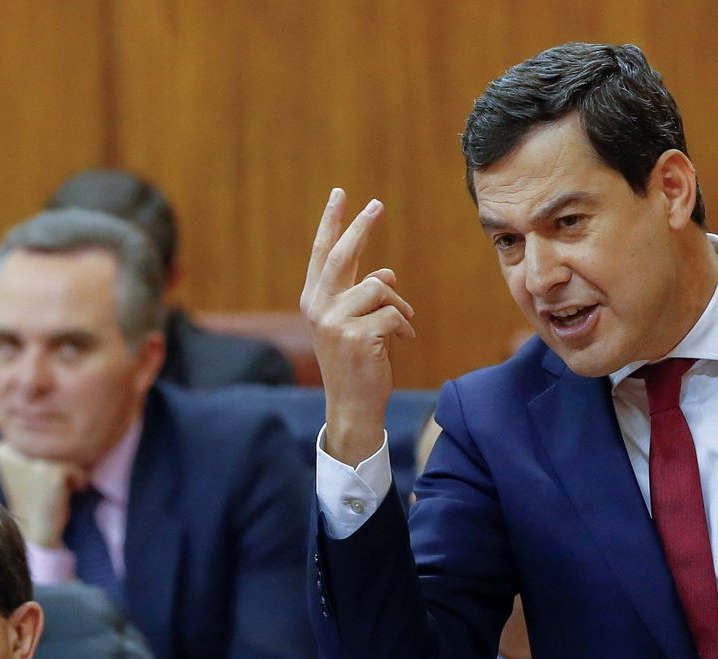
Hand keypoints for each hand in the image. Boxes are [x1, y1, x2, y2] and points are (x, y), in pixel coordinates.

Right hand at [0, 440, 82, 548]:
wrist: (35, 531)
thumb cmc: (34, 498)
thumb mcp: (23, 466)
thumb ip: (32, 445)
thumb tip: (56, 425)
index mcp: (2, 448)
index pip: (38, 437)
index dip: (44, 457)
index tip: (35, 478)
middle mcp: (15, 452)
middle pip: (52, 443)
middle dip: (57, 463)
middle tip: (46, 486)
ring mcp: (34, 462)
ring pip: (66, 454)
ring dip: (68, 472)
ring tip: (54, 490)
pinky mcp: (52, 474)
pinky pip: (77, 468)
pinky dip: (77, 481)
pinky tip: (63, 494)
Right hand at [300, 188, 416, 465]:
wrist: (352, 404)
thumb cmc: (356, 363)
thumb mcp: (355, 324)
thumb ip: (363, 296)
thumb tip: (385, 272)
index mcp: (314, 301)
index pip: (321, 253)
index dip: (332, 223)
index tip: (340, 194)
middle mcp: (318, 307)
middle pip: (342, 255)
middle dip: (360, 227)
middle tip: (376, 204)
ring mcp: (334, 321)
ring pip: (379, 286)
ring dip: (398, 305)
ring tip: (400, 327)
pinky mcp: (355, 335)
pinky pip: (393, 312)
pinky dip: (403, 326)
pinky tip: (401, 342)